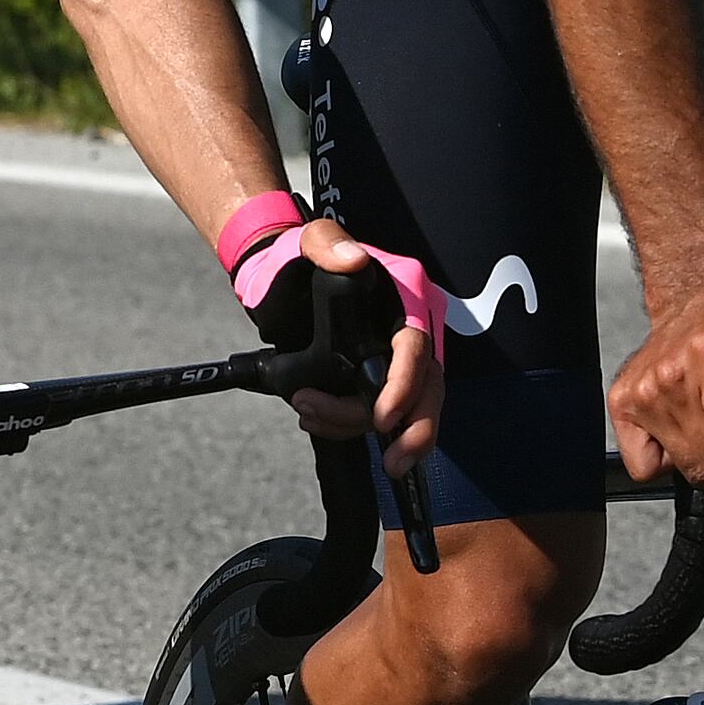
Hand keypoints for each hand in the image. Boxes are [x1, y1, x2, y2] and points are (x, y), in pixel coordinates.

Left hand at [286, 215, 441, 469]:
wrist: (275, 282)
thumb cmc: (295, 259)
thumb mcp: (308, 241)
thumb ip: (327, 243)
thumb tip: (353, 259)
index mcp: (404, 295)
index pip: (417, 346)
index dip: (406, 385)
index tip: (382, 417)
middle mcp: (407, 331)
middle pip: (428, 388)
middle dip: (414, 430)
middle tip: (393, 463)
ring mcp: (392, 359)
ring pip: (403, 409)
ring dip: (355, 425)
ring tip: (308, 414)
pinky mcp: (371, 379)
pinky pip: (373, 414)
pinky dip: (344, 426)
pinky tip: (314, 419)